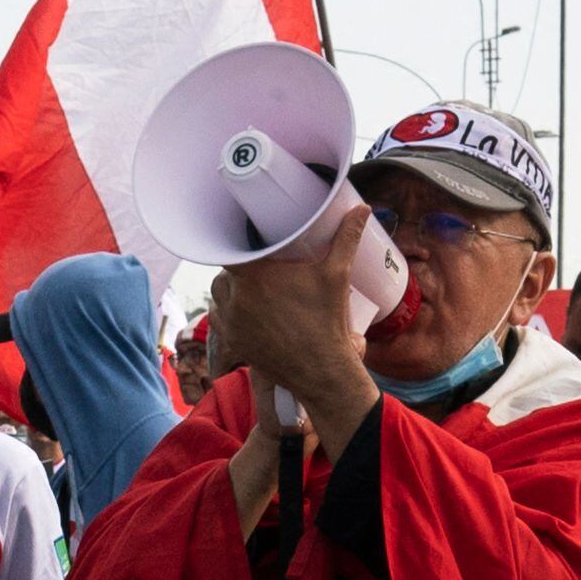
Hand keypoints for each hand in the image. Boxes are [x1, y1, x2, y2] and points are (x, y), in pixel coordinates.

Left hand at [209, 205, 381, 445]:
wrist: (321, 371)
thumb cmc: (328, 322)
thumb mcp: (338, 275)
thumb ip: (345, 239)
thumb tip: (362, 209)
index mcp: (256, 275)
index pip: (230, 249)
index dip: (235, 242)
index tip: (247, 241)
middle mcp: (237, 298)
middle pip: (224, 271)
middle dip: (238, 266)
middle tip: (256, 264)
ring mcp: (232, 322)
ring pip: (218, 294)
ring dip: (229, 288)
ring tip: (249, 285)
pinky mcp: (232, 341)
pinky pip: (218, 318)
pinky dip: (226, 311)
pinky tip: (242, 308)